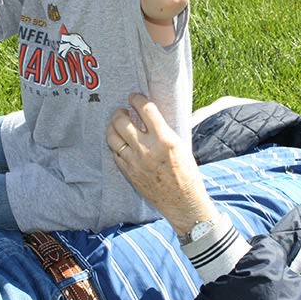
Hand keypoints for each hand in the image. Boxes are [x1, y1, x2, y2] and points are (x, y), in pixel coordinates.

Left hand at [107, 95, 219, 235]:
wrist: (183, 202)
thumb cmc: (187, 174)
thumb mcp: (181, 146)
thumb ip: (164, 131)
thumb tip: (151, 116)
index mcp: (165, 139)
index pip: (146, 109)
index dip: (137, 99)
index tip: (134, 97)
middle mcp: (147, 149)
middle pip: (122, 121)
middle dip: (120, 112)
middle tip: (122, 111)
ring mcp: (135, 162)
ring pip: (113, 137)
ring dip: (113, 127)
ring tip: (117, 124)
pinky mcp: (129, 173)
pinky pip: (115, 153)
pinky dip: (115, 145)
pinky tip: (120, 143)